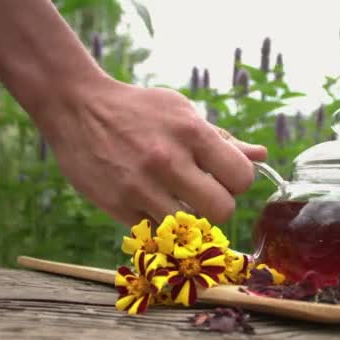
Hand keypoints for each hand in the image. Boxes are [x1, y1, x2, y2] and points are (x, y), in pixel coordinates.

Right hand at [37, 76, 266, 226]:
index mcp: (191, 132)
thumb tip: (261, 156)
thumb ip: (222, 139)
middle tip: (202, 193)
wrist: (78, 108)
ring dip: (186, 217)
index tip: (223, 177)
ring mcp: (140, 186)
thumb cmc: (139, 110)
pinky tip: (148, 200)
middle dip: (217, 205)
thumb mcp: (182, 112)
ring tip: (172, 197)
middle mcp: (168, 160)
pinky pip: (155, 231)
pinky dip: (157, 221)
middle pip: (222, 210)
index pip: (242, 177)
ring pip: (188, 227)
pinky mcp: (117, 205)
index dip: (237, 181)